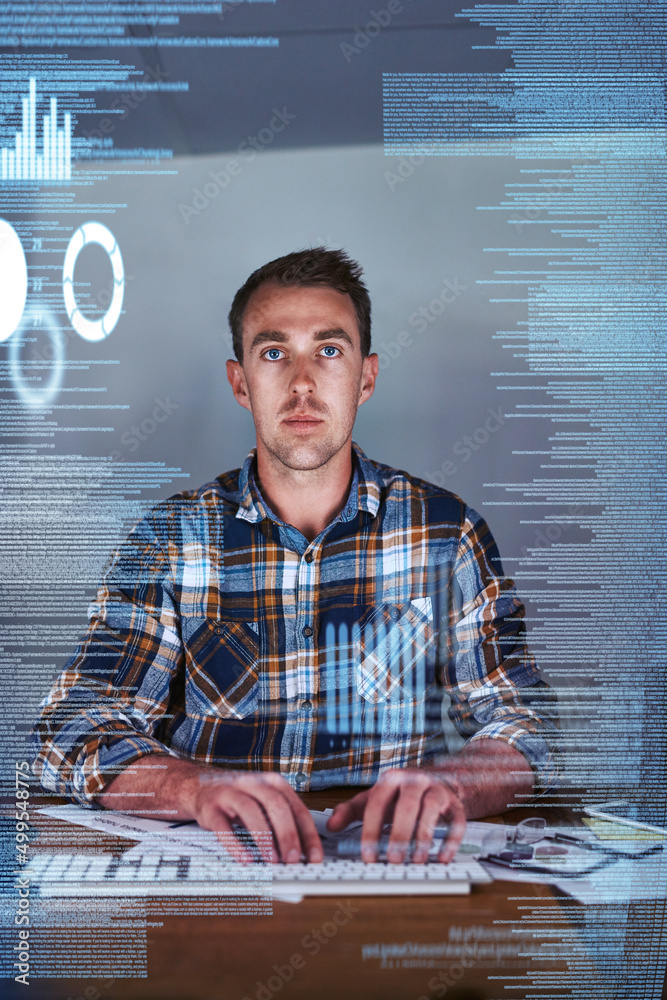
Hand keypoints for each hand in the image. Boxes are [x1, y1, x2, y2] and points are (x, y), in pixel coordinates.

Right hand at [185, 770, 322, 864]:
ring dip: (264, 838)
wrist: (200, 786)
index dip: (307, 833)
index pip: (297, 807)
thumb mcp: (264, 802)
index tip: (314, 855)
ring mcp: (230, 794)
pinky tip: (245, 858)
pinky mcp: (211, 808)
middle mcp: (253, 784)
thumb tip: (301, 851)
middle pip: (276, 806)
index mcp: (273, 783)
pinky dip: (235, 844)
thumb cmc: (240, 797)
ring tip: (273, 860)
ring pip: (251, 811)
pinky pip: (222, 826)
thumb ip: (282, 821)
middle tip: (294, 859)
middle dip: (288, 835)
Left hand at [326, 768, 465, 863]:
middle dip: (400, 834)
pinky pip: (457, 820)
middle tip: (394, 860)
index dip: (371, 830)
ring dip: (424, 836)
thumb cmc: (401, 794)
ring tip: (417, 860)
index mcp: (391, 779)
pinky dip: (451, 840)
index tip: (368, 855)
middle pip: (406, 805)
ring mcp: (437, 790)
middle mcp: (414, 780)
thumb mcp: (374, 797)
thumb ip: (351, 811)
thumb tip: (330, 826)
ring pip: (432, 809)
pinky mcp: (455, 803)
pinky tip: (442, 857)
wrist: (438, 778)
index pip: (377, 803)